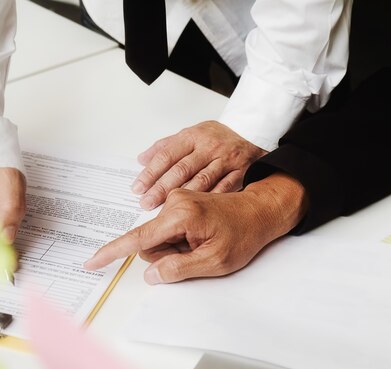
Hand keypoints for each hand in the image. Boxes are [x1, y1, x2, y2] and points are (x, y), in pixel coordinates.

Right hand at [85, 173, 306, 283]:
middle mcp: (175, 202)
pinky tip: (202, 236)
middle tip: (198, 253)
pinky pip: (167, 229)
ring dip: (176, 247)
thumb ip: (179, 269)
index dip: (113, 253)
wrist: (260, 211)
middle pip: (150, 242)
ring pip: (159, 237)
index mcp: (181, 215)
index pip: (139, 239)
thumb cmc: (244, 235)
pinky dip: (180, 239)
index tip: (92, 261)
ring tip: (203, 243)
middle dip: (167, 255)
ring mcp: (177, 200)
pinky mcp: (180, 202)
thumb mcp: (214, 262)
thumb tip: (150, 275)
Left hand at [131, 121, 267, 209]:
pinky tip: (196, 212)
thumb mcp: (191, 134)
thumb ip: (166, 146)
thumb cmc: (217, 137)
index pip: (167, 155)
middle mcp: (209, 147)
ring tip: (165, 211)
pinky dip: (209, 201)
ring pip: (201, 180)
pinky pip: (223, 189)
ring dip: (182, 198)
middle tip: (146, 203)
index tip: (138, 188)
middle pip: (181, 169)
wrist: (252, 133)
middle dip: (161, 188)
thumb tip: (142, 159)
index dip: (151, 173)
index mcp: (194, 136)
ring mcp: (226, 160)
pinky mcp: (240, 172)